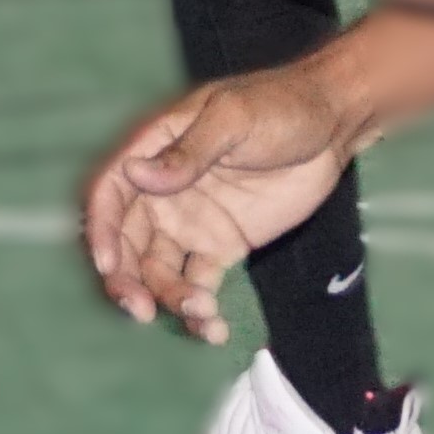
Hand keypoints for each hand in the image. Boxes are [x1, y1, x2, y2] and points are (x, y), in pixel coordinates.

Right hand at [83, 62, 359, 347]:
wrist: (331, 126)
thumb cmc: (278, 105)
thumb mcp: (232, 120)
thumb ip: (187, 152)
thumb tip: (135, 174)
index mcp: (158, 147)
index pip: (112, 191)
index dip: (102, 228)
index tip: (109, 265)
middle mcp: (166, 189)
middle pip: (127, 241)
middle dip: (126, 279)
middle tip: (141, 311)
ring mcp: (193, 222)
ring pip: (160, 270)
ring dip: (169, 298)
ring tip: (201, 314)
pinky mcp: (222, 247)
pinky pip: (198, 284)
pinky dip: (199, 311)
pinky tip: (213, 328)